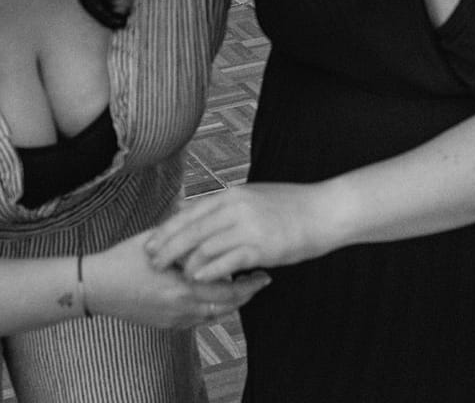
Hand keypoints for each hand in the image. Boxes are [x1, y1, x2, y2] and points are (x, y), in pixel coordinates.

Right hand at [84, 231, 269, 328]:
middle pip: (227, 306)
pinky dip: (212, 308)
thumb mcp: (158, 240)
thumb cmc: (124, 258)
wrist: (96, 287)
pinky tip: (216, 295)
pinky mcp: (167, 325)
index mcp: (182, 286)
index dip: (249, 282)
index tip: (263, 271)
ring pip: (215, 315)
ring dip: (231, 302)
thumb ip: (186, 235)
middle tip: (261, 280)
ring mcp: (174, 320)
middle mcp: (181, 307)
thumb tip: (211, 224)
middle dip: (247, 294)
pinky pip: (198, 320)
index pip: (228, 289)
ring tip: (244, 287)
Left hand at [144, 183, 343, 283]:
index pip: (190, 213)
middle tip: (151, 262)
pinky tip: (198, 280)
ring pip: (205, 247)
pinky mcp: (261, 245)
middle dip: (168, 248)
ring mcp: (248, 226)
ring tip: (173, 276)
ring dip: (186, 263)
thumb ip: (230, 206)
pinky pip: (227, 261)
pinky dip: (210, 271)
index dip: (167, 230)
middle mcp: (236, 207)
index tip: (149, 242)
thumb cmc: (292, 206)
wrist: (325, 211)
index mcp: (232, 195)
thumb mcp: (256, 197)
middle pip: (191, 230)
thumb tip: (207, 214)